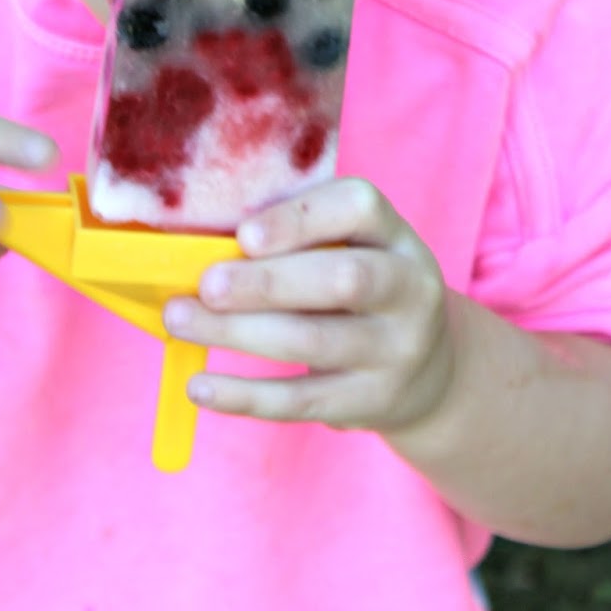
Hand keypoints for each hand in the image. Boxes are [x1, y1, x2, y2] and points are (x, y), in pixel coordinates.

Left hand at [163, 177, 454, 433]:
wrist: (431, 369)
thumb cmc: (361, 292)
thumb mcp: (353, 251)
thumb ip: (298, 238)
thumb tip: (198, 239)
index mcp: (395, 237)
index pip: (360, 208)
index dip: (300, 217)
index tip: (244, 233)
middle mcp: (409, 289)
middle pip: (343, 279)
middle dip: (267, 282)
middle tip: (205, 284)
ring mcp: (396, 351)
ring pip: (314, 341)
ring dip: (238, 332)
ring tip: (180, 320)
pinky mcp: (372, 402)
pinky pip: (302, 400)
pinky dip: (244, 395)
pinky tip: (199, 386)